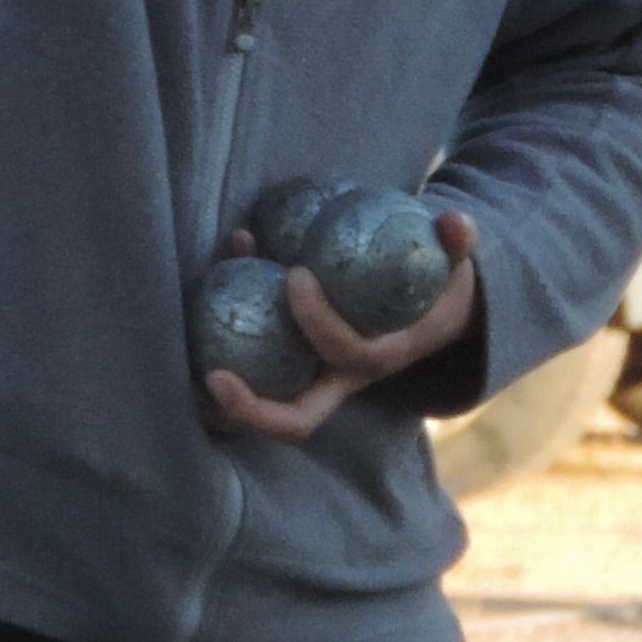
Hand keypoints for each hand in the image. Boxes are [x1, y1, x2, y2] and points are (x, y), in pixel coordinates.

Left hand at [204, 208, 480, 441]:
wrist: (431, 317)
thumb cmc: (436, 286)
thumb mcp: (454, 267)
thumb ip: (457, 244)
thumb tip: (454, 222)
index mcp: (380, 358)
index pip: (346, 352)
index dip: (319, 322)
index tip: (295, 274)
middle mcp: (341, 381)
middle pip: (296, 419)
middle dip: (254, 410)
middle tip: (213, 376)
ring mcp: (314, 380)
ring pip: (265, 403)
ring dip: (225, 388)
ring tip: (184, 350)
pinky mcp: (292, 368)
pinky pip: (254, 370)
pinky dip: (224, 345)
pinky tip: (202, 302)